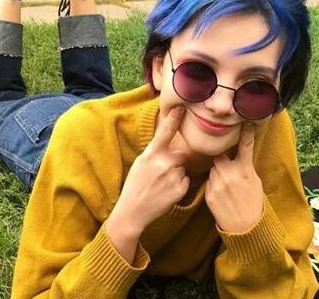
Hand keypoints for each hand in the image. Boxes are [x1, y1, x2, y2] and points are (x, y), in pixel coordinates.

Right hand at [110, 106, 189, 234]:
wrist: (132, 211)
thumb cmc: (135, 184)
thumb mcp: (141, 162)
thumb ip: (155, 151)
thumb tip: (169, 143)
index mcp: (151, 153)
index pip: (165, 132)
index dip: (174, 118)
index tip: (182, 106)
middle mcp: (164, 162)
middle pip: (180, 154)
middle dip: (175, 161)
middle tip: (160, 174)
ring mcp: (173, 176)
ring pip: (183, 169)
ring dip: (176, 175)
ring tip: (161, 185)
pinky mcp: (180, 189)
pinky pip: (185, 181)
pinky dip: (179, 186)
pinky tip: (166, 192)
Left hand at [205, 122, 263, 232]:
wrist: (245, 227)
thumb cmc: (253, 203)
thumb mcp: (255, 181)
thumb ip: (245, 167)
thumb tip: (239, 157)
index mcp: (245, 170)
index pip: (245, 145)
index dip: (246, 132)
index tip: (246, 122)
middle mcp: (230, 174)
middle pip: (220, 157)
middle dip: (222, 160)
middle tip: (229, 170)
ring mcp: (217, 183)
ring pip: (213, 169)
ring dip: (217, 173)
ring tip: (227, 188)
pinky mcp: (208, 193)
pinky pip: (209, 182)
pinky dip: (213, 185)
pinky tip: (222, 196)